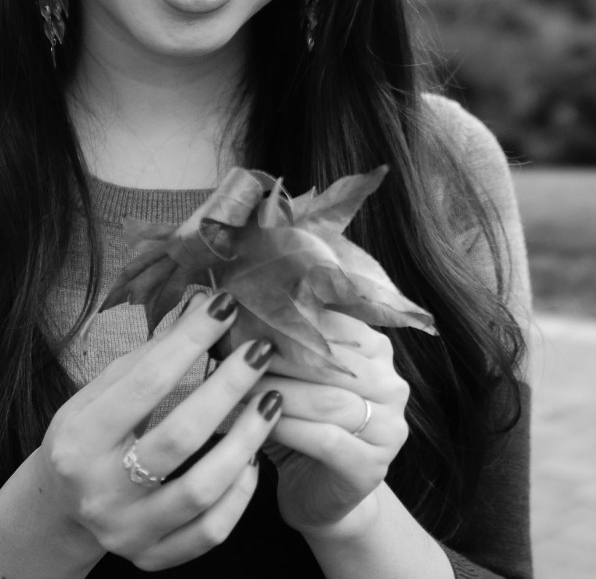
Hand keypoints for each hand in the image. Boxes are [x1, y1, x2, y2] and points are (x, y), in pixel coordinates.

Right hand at [35, 291, 282, 570]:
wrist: (61, 507)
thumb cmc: (88, 435)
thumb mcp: (97, 394)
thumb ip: (149, 356)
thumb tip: (205, 306)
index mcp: (81, 440)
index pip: (146, 383)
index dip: (191, 340)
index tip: (226, 307)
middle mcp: (101, 491)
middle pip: (180, 437)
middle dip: (228, 387)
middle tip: (260, 351)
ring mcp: (128, 531)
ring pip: (202, 490)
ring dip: (246, 440)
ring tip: (271, 401)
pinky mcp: (152, 557)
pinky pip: (210, 531)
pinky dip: (239, 494)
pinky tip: (253, 459)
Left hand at [251, 310, 409, 535]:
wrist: (316, 493)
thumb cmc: (302, 423)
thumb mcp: (298, 377)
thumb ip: (287, 343)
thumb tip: (240, 307)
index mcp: (378, 351)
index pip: (337, 325)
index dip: (292, 321)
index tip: (251, 317)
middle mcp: (393, 386)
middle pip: (333, 362)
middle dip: (281, 357)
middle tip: (240, 353)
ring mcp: (389, 428)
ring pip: (329, 400)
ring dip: (280, 391)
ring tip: (241, 388)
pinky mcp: (372, 466)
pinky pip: (325, 439)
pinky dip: (289, 428)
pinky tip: (261, 423)